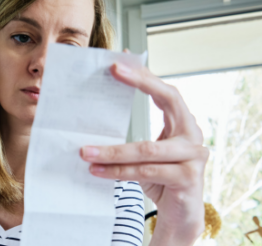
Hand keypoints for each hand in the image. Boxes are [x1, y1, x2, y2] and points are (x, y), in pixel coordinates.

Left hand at [80, 60, 208, 244]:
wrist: (181, 214)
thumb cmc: (161, 178)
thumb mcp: (147, 152)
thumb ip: (134, 133)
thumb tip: (98, 112)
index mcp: (185, 124)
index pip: (168, 93)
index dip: (146, 76)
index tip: (120, 63)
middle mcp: (193, 136)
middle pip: (168, 102)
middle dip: (139, 83)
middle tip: (111, 72)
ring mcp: (194, 157)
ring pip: (146, 148)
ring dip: (111, 150)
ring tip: (84, 151)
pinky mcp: (187, 179)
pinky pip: (145, 172)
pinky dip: (118, 171)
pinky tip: (97, 171)